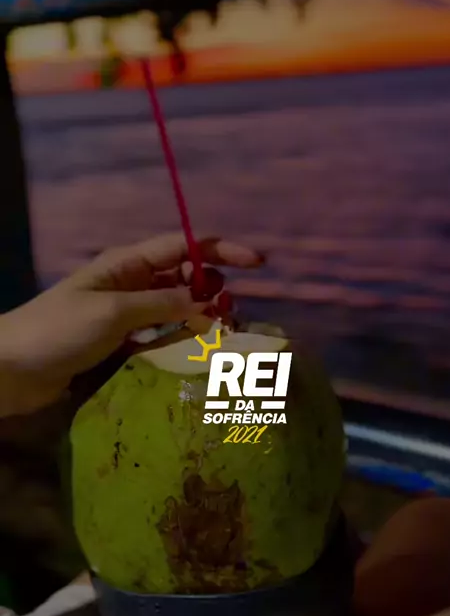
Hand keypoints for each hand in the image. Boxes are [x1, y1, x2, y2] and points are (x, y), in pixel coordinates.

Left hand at [0, 234, 262, 417]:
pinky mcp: (119, 344)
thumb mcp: (114, 313)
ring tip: (225, 334)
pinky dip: (181, 340)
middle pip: (185, 276)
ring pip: (176, 308)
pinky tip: (198, 354)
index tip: (258, 263)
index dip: (222, 250)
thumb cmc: (58, 331)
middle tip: (235, 313)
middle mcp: (130, 284)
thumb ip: (162, 305)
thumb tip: (206, 301)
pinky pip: (160, 336)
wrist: (12, 369)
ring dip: (201, 316)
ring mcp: (125, 314)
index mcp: (126, 264)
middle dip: (215, 288)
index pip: (184, 246)